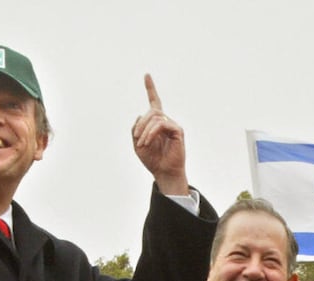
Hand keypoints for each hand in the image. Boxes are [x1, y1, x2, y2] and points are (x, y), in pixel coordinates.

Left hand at [132, 74, 186, 195]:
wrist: (163, 172)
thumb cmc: (152, 159)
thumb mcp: (137, 144)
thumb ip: (135, 129)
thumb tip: (140, 116)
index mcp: (156, 123)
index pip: (154, 102)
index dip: (151, 89)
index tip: (147, 75)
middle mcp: (165, 121)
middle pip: (151, 111)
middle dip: (141, 124)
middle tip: (137, 139)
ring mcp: (172, 125)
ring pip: (155, 118)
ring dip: (145, 131)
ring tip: (142, 144)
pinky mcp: (178, 131)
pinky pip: (161, 125)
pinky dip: (152, 132)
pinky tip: (148, 142)